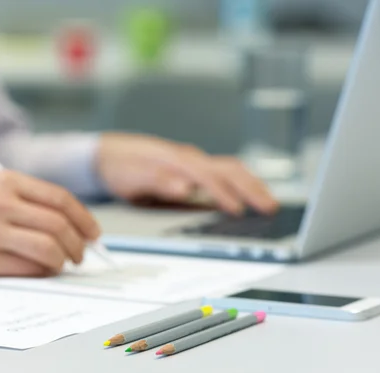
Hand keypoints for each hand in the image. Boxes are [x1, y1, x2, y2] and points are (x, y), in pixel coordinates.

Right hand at [0, 171, 100, 276]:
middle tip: (81, 254)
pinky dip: (42, 272)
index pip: (60, 199)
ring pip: (48, 249)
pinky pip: (26, 269)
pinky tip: (42, 271)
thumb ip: (25, 200)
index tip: (94, 233)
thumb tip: (69, 224)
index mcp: (5, 181)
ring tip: (63, 264)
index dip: (84, 219)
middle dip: (78, 244)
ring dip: (63, 260)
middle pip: (59, 225)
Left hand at [96, 133, 278, 214]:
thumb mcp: (132, 176)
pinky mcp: (194, 169)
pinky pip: (224, 174)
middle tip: (271, 208)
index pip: (208, 177)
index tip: (239, 211)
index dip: (224, 194)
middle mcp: (189, 159)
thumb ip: (158, 181)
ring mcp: (193, 162)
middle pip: (229, 169)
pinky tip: (249, 197)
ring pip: (230, 170)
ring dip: (251, 185)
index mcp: (177, 160)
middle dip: (251, 188)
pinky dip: (241, 184)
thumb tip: (185, 187)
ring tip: (269, 204)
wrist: (108, 154)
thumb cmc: (121, 166)